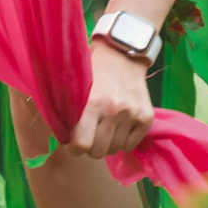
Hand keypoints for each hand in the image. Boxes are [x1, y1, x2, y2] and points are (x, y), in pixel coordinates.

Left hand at [71, 38, 154, 157]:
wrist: (122, 55)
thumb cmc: (92, 72)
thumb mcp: (73, 86)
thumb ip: (65, 112)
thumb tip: (61, 139)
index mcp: (92, 104)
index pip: (82, 145)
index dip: (74, 148)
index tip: (73, 142)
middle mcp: (114, 111)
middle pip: (98, 151)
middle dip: (90, 146)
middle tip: (88, 134)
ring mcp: (133, 115)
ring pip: (115, 150)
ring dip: (106, 143)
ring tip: (103, 128)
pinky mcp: (147, 118)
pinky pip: (130, 145)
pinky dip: (122, 140)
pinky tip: (117, 126)